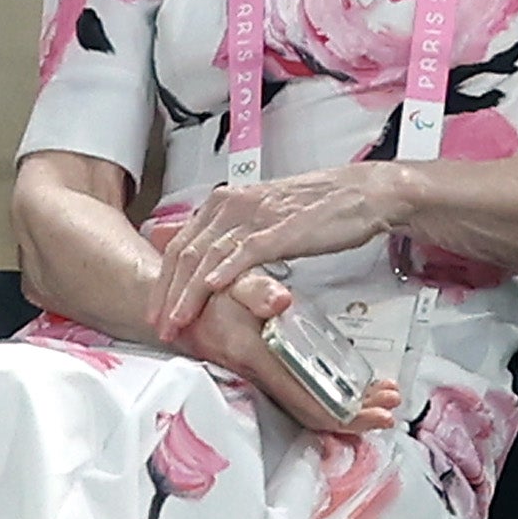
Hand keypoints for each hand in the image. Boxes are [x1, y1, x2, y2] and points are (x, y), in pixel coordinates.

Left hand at [152, 163, 409, 333]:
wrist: (361, 194)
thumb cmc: (316, 210)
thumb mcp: (261, 220)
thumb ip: (232, 236)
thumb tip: (206, 260)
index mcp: (224, 203)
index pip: (180, 245)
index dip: (163, 281)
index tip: (156, 310)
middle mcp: (231, 205)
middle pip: (185, 253)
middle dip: (167, 294)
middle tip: (158, 324)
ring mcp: (253, 216)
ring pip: (207, 257)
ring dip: (188, 294)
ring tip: (177, 321)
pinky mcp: (279, 229)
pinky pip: (243, 253)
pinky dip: (223, 273)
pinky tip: (210, 291)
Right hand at [153, 253, 400, 433]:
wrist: (173, 304)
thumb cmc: (206, 291)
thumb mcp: (231, 281)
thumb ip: (256, 289)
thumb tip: (280, 299)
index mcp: (256, 356)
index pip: (307, 399)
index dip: (346, 412)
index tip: (381, 410)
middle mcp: (259, 377)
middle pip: (312, 413)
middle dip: (356, 416)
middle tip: (390, 406)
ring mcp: (261, 380)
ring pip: (306, 407)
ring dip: (347, 406)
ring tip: (379, 395)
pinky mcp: (263, 375)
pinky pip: (298, 396)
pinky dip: (329, 396)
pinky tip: (349, 388)